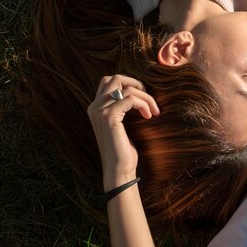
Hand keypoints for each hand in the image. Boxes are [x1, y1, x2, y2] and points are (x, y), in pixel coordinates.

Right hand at [87, 75, 158, 189]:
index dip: (129, 84)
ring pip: (126, 87)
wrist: (119, 169)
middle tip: (148, 99)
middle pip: (115, 78)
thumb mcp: (122, 124)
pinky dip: (144, 104)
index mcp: (96, 107)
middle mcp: (94, 106)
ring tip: (153, 111)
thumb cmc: (123, 149)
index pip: (109, 81)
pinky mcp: (109, 117)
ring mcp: (100, 110)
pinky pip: (131, 98)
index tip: (143, 98)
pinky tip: (149, 116)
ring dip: (145, 97)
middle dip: (136, 84)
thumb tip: (137, 91)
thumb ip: (122, 107)